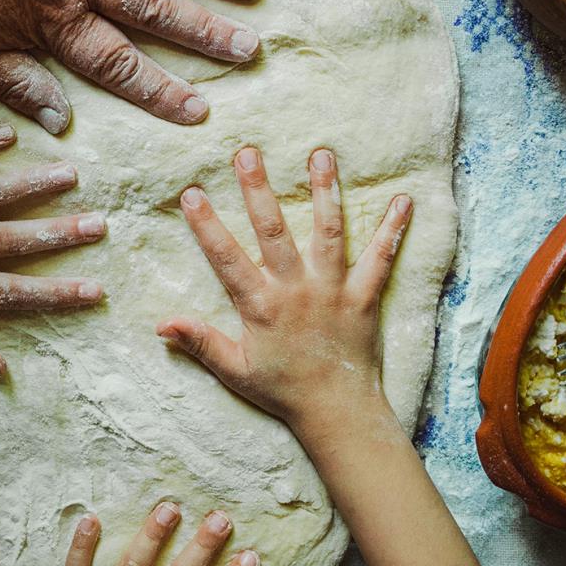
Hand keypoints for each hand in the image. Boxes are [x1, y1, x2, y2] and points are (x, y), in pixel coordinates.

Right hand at [157, 146, 412, 440]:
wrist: (337, 413)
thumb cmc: (282, 391)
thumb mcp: (234, 370)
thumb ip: (199, 342)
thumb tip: (161, 324)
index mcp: (261, 306)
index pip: (227, 258)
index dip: (208, 225)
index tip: (193, 192)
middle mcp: (296, 290)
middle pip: (273, 231)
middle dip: (259, 189)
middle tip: (248, 151)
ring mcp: (333, 290)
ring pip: (327, 232)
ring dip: (324, 192)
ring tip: (321, 154)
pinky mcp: (364, 296)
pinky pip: (381, 259)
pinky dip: (393, 230)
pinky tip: (403, 201)